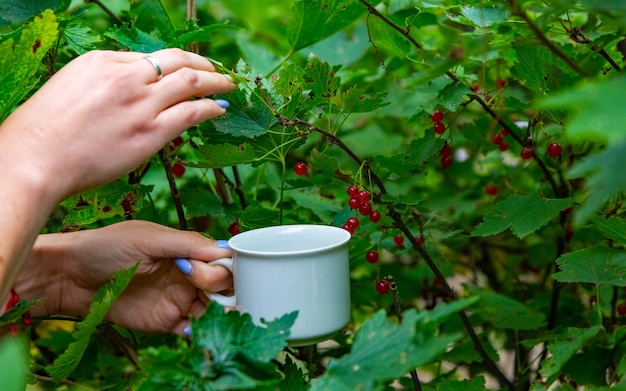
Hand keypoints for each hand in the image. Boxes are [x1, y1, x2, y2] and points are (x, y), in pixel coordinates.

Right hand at [0, 48, 234, 203]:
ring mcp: (141, 104)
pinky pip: (190, 113)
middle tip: (217, 71)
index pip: (149, 59)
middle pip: (177, 61)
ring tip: (229, 86)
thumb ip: (103, 84)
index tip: (185, 71)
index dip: (173, 65)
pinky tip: (219, 110)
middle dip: (203, 65)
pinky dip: (210, 108)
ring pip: (191, 83)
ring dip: (216, 82)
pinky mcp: (150, 132)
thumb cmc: (44, 132)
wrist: (35, 160)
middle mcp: (126, 77)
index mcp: (103, 61)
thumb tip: (128, 89)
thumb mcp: (70, 88)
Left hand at [17, 220, 232, 334]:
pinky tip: (197, 328)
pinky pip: (193, 330)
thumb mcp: (149, 238)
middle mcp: (188, 276)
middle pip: (223, 285)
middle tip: (204, 290)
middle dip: (223, 289)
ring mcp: (178, 299)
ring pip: (213, 309)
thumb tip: (225, 248)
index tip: (214, 271)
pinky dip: (201, 331)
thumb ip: (187, 243)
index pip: (222, 260)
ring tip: (213, 315)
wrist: (70, 278)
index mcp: (187, 251)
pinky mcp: (166, 322)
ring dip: (219, 313)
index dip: (226, 267)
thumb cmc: (105, 247)